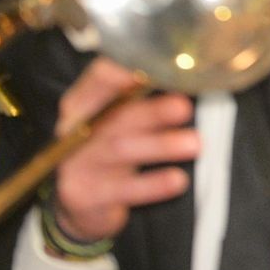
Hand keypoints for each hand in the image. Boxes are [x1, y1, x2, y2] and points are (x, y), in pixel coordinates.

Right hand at [50, 58, 198, 244]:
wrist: (81, 202)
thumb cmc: (110, 147)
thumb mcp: (118, 118)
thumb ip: (141, 95)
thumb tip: (189, 74)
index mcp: (82, 103)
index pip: (100, 77)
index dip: (126, 70)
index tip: (159, 67)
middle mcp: (75, 130)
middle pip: (114, 115)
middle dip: (151, 111)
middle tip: (184, 108)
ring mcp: (76, 164)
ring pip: (120, 150)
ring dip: (160, 145)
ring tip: (194, 144)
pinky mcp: (84, 195)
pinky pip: (123, 189)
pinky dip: (153, 184)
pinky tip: (178, 179)